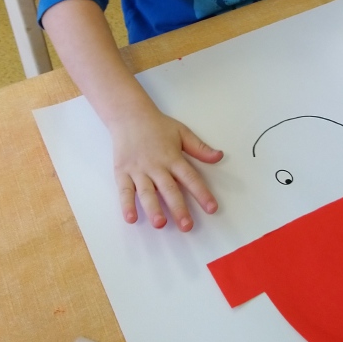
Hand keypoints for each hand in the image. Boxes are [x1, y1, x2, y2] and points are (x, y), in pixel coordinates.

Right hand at [110, 107, 221, 231]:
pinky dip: (126, 204)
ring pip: (147, 192)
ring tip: (160, 223)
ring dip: (153, 208)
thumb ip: (200, 148)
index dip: (201, 193)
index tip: (212, 208)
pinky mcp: (122, 172)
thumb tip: (219, 156)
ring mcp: (138, 170)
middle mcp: (156, 166)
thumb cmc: (157, 126)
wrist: (129, 115)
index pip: (190, 178)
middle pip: (169, 189)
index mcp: (173, 157)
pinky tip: (131, 218)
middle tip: (187, 226)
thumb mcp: (182, 132)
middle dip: (178, 208)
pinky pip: (125, 190)